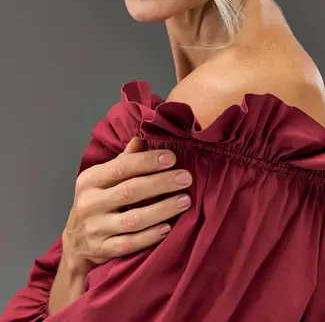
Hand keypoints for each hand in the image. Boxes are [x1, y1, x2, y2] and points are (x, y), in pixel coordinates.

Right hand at [61, 138, 191, 275]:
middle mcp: (89, 204)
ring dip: (162, 209)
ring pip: (133, 219)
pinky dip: (150, 236)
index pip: (121, 167)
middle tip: (185, 178)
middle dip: (161, 183)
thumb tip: (142, 139)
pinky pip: (130, 244)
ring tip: (185, 201)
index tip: (172, 158)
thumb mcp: (101, 179)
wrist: (74, 244)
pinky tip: (168, 228)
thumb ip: (123, 161)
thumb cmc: (95, 202)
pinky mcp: (102, 250)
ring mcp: (95, 229)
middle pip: (130, 191)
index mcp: (90, 180)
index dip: (147, 161)